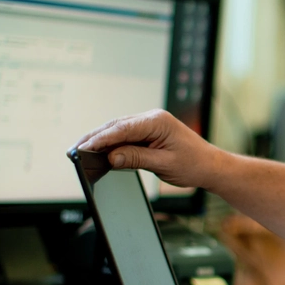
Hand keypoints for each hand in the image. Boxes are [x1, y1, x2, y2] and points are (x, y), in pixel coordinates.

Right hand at [71, 109, 218, 188]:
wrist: (210, 166)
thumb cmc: (194, 164)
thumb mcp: (164, 165)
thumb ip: (137, 158)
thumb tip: (112, 157)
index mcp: (158, 122)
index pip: (123, 128)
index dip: (101, 138)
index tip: (84, 147)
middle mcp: (152, 119)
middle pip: (117, 126)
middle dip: (95, 137)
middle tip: (74, 150)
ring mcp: (150, 125)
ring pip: (118, 130)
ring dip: (101, 140)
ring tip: (81, 150)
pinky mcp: (148, 133)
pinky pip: (125, 136)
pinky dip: (112, 143)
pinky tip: (99, 151)